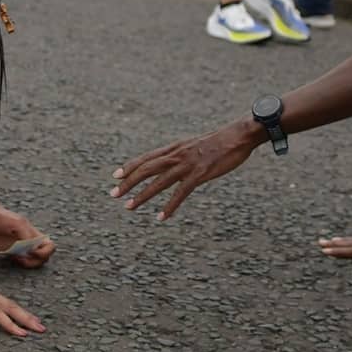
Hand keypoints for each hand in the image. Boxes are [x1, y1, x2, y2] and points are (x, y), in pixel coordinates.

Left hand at [0, 193, 55, 268]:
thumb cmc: (1, 217)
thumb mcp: (17, 224)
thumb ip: (27, 236)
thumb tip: (33, 249)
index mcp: (34, 234)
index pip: (50, 246)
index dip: (45, 252)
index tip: (32, 252)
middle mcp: (30, 241)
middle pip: (44, 257)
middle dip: (36, 261)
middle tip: (23, 257)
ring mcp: (22, 247)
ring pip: (35, 260)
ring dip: (29, 263)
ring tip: (18, 258)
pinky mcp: (13, 251)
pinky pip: (24, 261)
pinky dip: (22, 263)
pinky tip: (13, 258)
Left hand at [111, 120, 256, 219]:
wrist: (238, 135)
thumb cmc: (220, 141)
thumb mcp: (195, 145)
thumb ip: (183, 153)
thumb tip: (175, 162)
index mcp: (175, 147)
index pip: (147, 158)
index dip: (130, 167)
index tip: (116, 176)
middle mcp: (177, 155)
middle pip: (146, 169)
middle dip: (128, 182)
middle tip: (113, 194)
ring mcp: (187, 164)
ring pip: (158, 182)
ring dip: (142, 195)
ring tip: (129, 207)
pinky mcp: (200, 174)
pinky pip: (180, 192)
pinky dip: (169, 206)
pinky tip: (161, 217)